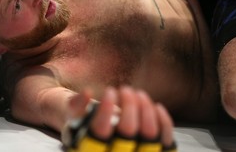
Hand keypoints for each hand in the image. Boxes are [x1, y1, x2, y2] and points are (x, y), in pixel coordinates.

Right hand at [62, 86, 176, 151]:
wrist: (94, 134)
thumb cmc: (80, 122)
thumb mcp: (70, 113)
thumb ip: (75, 104)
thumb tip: (86, 93)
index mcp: (89, 148)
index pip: (101, 132)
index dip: (106, 110)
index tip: (109, 92)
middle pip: (127, 132)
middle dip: (128, 105)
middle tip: (124, 89)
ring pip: (149, 135)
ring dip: (145, 108)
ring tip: (137, 93)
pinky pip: (166, 140)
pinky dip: (164, 120)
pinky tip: (155, 105)